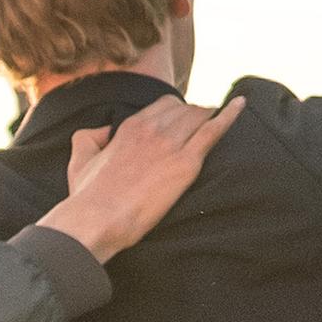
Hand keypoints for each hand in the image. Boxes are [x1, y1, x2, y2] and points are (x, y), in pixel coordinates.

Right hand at [39, 94, 245, 262]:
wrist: (99, 217)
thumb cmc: (89, 195)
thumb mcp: (80, 158)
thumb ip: (89, 136)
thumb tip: (104, 130)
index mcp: (131, 126)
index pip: (164, 106)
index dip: (178, 113)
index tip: (184, 122)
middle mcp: (152, 128)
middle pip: (186, 109)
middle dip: (197, 116)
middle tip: (205, 127)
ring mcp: (171, 144)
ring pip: (200, 116)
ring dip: (211, 117)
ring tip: (221, 120)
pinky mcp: (186, 164)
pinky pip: (214, 131)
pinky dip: (230, 115)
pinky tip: (242, 105)